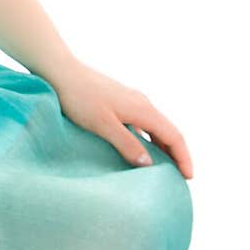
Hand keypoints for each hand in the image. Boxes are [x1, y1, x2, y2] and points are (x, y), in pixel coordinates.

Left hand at [49, 59, 193, 177]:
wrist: (61, 72)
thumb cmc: (80, 97)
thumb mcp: (103, 124)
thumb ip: (126, 144)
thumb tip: (149, 164)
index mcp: (143, 109)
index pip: (174, 135)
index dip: (184, 157)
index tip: (188, 178)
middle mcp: (142, 103)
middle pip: (168, 131)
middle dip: (177, 154)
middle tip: (179, 177)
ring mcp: (130, 101)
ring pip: (154, 127)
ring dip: (162, 147)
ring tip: (162, 167)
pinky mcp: (119, 102)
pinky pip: (141, 124)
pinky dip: (147, 139)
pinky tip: (138, 149)